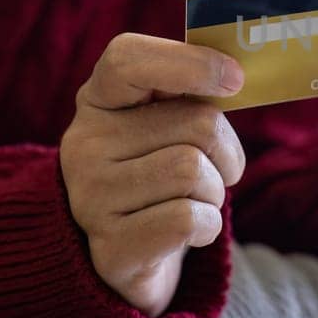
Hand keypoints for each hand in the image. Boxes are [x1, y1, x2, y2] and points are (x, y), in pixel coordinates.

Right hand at [59, 33, 246, 315]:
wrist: (131, 257)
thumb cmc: (161, 175)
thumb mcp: (168, 125)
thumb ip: (191, 95)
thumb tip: (233, 74)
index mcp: (98, 100)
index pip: (127, 59)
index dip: (188, 62)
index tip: (234, 79)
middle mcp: (83, 144)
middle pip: (197, 123)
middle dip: (225, 151)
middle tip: (213, 171)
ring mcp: (90, 198)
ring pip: (193, 171)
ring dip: (215, 191)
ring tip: (193, 201)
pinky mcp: (109, 248)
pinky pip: (187, 219)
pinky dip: (208, 225)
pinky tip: (190, 231)